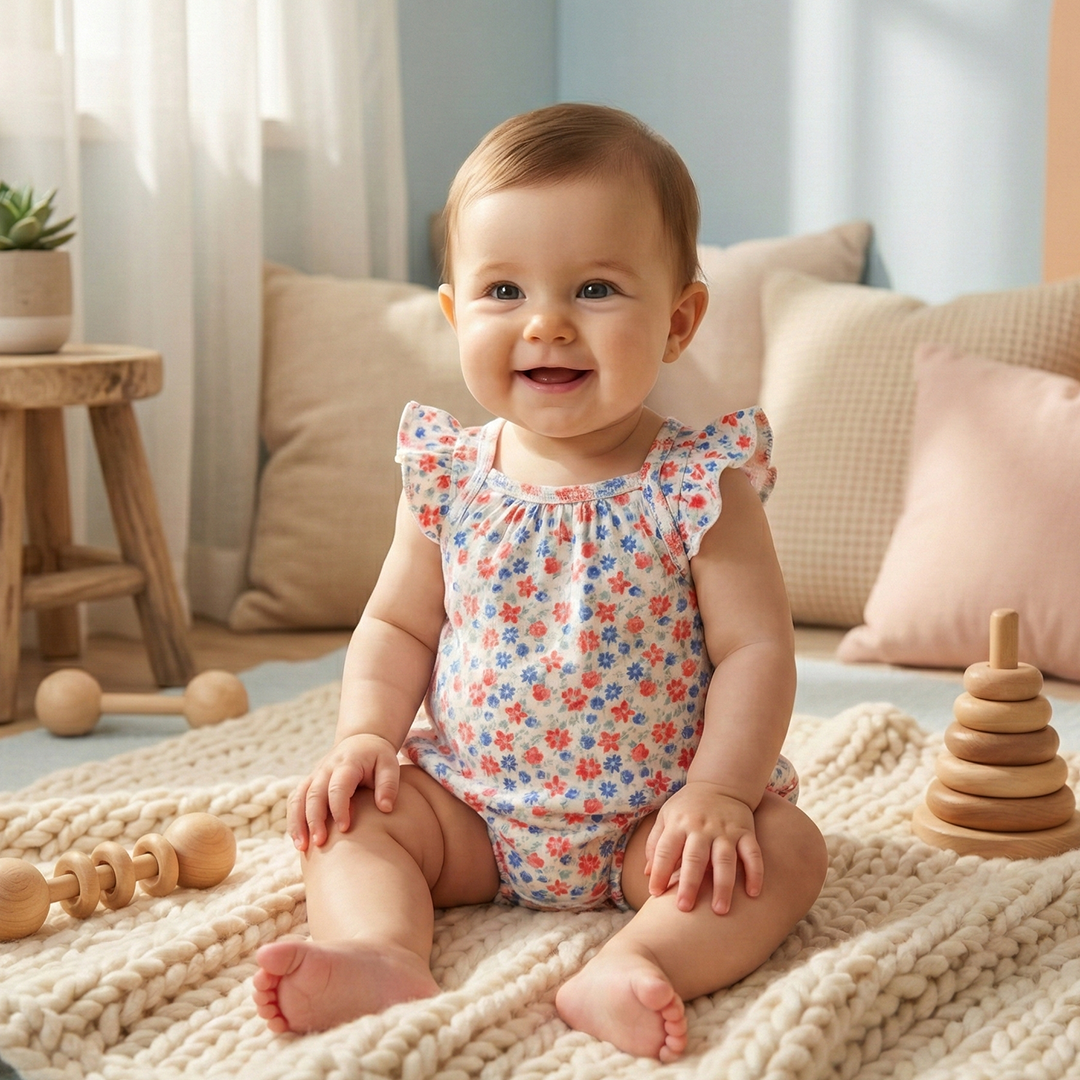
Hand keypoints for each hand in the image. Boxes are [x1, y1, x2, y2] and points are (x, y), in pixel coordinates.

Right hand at [287, 733, 400, 850]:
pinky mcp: (309, 782)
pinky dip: (294, 819)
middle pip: (314, 794)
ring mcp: (315, 775)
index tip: (344, 829)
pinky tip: (299, 841)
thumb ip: (388, 784)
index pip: (338, 786)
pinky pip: (295, 800)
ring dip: (298, 822)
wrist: (361, 740)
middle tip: (320, 843)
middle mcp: (326, 768)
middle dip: (314, 819)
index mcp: (347, 763)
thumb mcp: (389, 764)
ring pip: (299, 798)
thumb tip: (385, 808)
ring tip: (302, 847)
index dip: (339, 808)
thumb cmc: (377, 757)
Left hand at [644, 781, 761, 913]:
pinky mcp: (746, 832)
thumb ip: (656, 844)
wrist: (721, 784)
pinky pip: (753, 854)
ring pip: (725, 859)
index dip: (659, 872)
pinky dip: (755, 873)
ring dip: (723, 885)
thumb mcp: (666, 817)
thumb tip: (647, 875)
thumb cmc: (687, 808)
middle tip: (684, 909)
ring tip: (720, 910)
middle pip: (695, 858)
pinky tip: (753, 893)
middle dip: (689, 884)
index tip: (655, 894)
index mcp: (678, 824)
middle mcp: (701, 828)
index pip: (666, 850)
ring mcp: (726, 830)